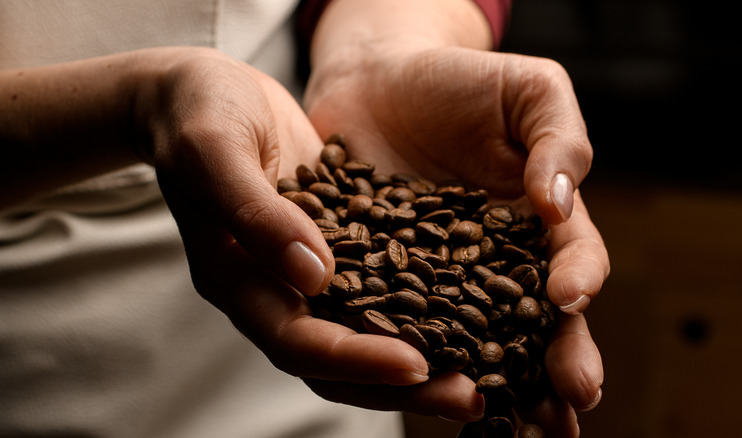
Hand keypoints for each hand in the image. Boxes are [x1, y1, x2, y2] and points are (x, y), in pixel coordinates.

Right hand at [141, 48, 446, 417]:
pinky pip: (383, 285)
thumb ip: (255, 211)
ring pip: (367, 331)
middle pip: (340, 357)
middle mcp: (275, 288)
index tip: (416, 365)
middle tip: (470, 395)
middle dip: (403, 382)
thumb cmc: (199, 110)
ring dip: (423, 354)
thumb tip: (314, 276)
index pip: (297, 341)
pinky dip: (425, 301)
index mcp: (236, 278)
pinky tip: (476, 301)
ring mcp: (307, 271)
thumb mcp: (214, 149)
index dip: (355, 359)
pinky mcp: (339, 244)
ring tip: (484, 365)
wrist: (205, 91)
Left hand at [302, 46, 608, 435]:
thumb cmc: (460, 82)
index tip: (567, 300)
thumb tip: (556, 205)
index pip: (571, 259)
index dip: (576, 281)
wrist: (379, 80)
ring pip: (470, 337)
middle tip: (566, 411)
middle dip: (550, 366)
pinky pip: (396, 318)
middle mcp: (496, 260)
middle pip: (531, 322)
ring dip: (488, 383)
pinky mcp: (385, 278)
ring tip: (502, 423)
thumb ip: (558, 140)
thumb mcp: (529, 91)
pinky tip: (413, 383)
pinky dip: (406, 352)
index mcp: (539, 221)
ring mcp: (441, 275)